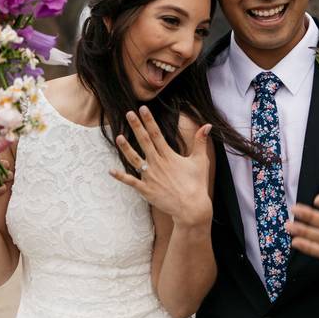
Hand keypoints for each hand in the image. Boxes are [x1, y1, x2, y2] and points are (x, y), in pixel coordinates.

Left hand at [109, 107, 211, 226]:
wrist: (192, 208)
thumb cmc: (197, 184)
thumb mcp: (200, 160)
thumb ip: (200, 141)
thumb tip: (207, 125)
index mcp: (169, 156)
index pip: (157, 134)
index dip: (149, 121)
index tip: (142, 109)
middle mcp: (158, 164)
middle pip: (144, 142)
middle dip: (136, 127)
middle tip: (128, 114)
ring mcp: (150, 177)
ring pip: (135, 159)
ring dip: (126, 148)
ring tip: (118, 137)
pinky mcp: (146, 190)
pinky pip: (131, 181)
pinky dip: (121, 176)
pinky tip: (111, 170)